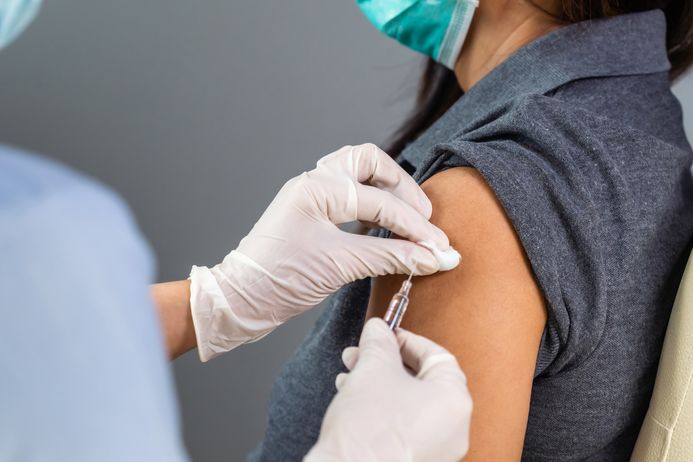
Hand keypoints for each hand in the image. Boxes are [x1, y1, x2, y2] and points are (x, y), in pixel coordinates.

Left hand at [189, 144, 459, 360]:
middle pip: (370, 163)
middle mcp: (314, 182)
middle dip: (402, 187)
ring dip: (388, 191)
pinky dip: (373, 206)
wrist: (241, 299)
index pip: (381, 202)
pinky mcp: (312, 213)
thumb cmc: (279, 279)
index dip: (415, 227)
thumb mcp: (340, 265)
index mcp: (317, 188)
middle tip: (424, 219)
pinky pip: (350, 195)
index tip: (440, 248)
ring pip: (359, 173)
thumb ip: (392, 257)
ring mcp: (311, 195)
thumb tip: (434, 257)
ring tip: (410, 219)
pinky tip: (385, 227)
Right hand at [305, 318, 471, 461]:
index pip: (438, 356)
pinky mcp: (415, 461)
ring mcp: (436, 451)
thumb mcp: (372, 369)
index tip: (385, 333)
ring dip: (379, 384)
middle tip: (361, 353)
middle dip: (386, 362)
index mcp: (454, 403)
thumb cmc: (367, 430)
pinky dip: (382, 409)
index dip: (407, 340)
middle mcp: (453, 430)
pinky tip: (354, 400)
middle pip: (422, 380)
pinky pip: (403, 427)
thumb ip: (379, 342)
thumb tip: (379, 329)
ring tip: (349, 376)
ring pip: (410, 404)